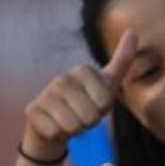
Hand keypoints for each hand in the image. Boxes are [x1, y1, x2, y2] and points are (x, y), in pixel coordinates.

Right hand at [21, 30, 136, 158]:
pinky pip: (55, 132)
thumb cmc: (87, 100)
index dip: (103, 110)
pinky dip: (58, 135)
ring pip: (73, 126)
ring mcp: (45, 93)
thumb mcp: (108, 82)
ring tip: (70, 119)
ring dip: (75, 130)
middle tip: (82, 114)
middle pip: (90, 116)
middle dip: (90, 122)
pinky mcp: (32, 110)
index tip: (97, 104)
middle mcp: (62, 78)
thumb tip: (132, 30)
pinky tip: (55, 125)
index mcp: (84, 71)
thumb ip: (122, 60)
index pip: (105, 102)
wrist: (55, 119)